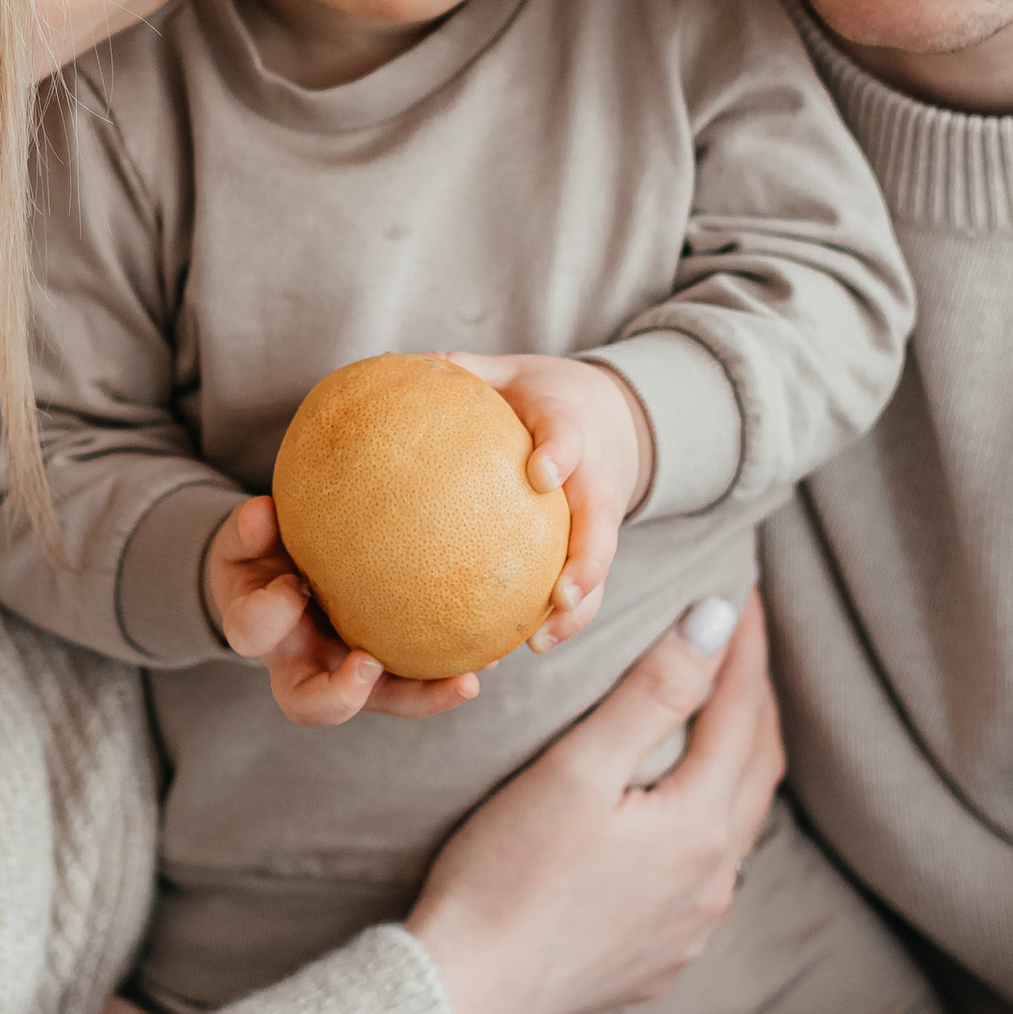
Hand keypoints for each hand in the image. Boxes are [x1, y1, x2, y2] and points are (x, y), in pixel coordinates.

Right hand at [204, 494, 481, 727]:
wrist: (273, 584)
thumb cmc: (260, 555)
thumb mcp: (247, 538)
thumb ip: (250, 527)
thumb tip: (262, 512)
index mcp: (260, 630)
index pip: (252, 633)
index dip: (269, 617)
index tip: (293, 587)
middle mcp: (299, 665)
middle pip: (310, 704)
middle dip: (341, 695)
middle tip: (369, 667)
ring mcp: (342, 673)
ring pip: (379, 702)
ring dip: (422, 697)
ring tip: (466, 680)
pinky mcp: (381, 671)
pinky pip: (415, 681)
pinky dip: (448, 675)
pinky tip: (492, 654)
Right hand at [405, 594, 779, 1013]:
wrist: (464, 994)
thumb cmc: (506, 875)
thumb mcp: (576, 768)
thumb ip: (653, 693)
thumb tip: (718, 620)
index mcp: (700, 828)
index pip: (742, 713)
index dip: (745, 647)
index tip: (747, 590)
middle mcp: (714, 883)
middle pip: (755, 768)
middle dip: (752, 696)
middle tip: (743, 639)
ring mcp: (690, 929)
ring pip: (737, 825)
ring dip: (737, 761)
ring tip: (722, 714)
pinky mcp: (658, 960)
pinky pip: (707, 876)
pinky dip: (709, 821)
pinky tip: (683, 815)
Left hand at [446, 352, 654, 649]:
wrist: (614, 419)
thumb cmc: (547, 399)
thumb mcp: (513, 374)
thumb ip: (466, 373)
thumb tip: (398, 364)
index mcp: (573, 428)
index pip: (571, 437)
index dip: (561, 454)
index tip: (542, 474)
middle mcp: (595, 480)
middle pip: (602, 525)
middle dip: (588, 562)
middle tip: (562, 594)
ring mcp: (599, 522)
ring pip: (599, 570)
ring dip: (577, 611)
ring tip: (539, 642)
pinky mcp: (593, 551)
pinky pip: (582, 590)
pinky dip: (558, 621)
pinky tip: (515, 649)